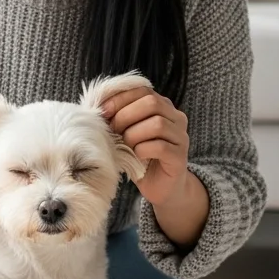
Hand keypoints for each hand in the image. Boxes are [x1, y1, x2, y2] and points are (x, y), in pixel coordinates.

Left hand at [100, 88, 189, 206]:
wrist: (161, 187)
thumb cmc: (140, 157)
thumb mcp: (127, 132)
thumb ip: (120, 117)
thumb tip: (97, 105)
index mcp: (164, 107)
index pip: (143, 90)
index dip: (121, 98)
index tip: (103, 111)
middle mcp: (177, 118)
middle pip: (152, 103)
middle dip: (126, 115)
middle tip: (113, 131)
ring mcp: (181, 137)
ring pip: (157, 124)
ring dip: (133, 135)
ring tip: (125, 146)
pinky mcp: (180, 157)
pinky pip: (160, 147)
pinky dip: (142, 150)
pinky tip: (136, 157)